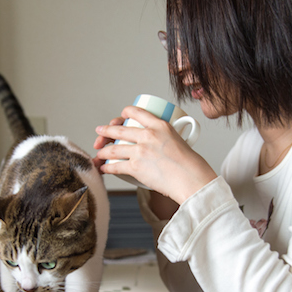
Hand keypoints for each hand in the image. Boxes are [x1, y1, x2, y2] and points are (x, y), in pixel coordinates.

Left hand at [94, 106, 216, 203]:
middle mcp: (148, 135)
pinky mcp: (136, 167)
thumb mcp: (180, 141)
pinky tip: (103, 167)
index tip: (121, 117)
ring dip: (103, 150)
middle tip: (100, 131)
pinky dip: (106, 167)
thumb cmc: (191, 165)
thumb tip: (159, 147)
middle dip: (106, 130)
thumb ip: (166, 140)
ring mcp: (141, 150)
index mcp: (161, 125)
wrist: (192, 179)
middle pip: (120, 130)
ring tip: (98, 151)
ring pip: (114, 148)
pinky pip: (115, 166)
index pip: (137, 112)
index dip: (125, 113)